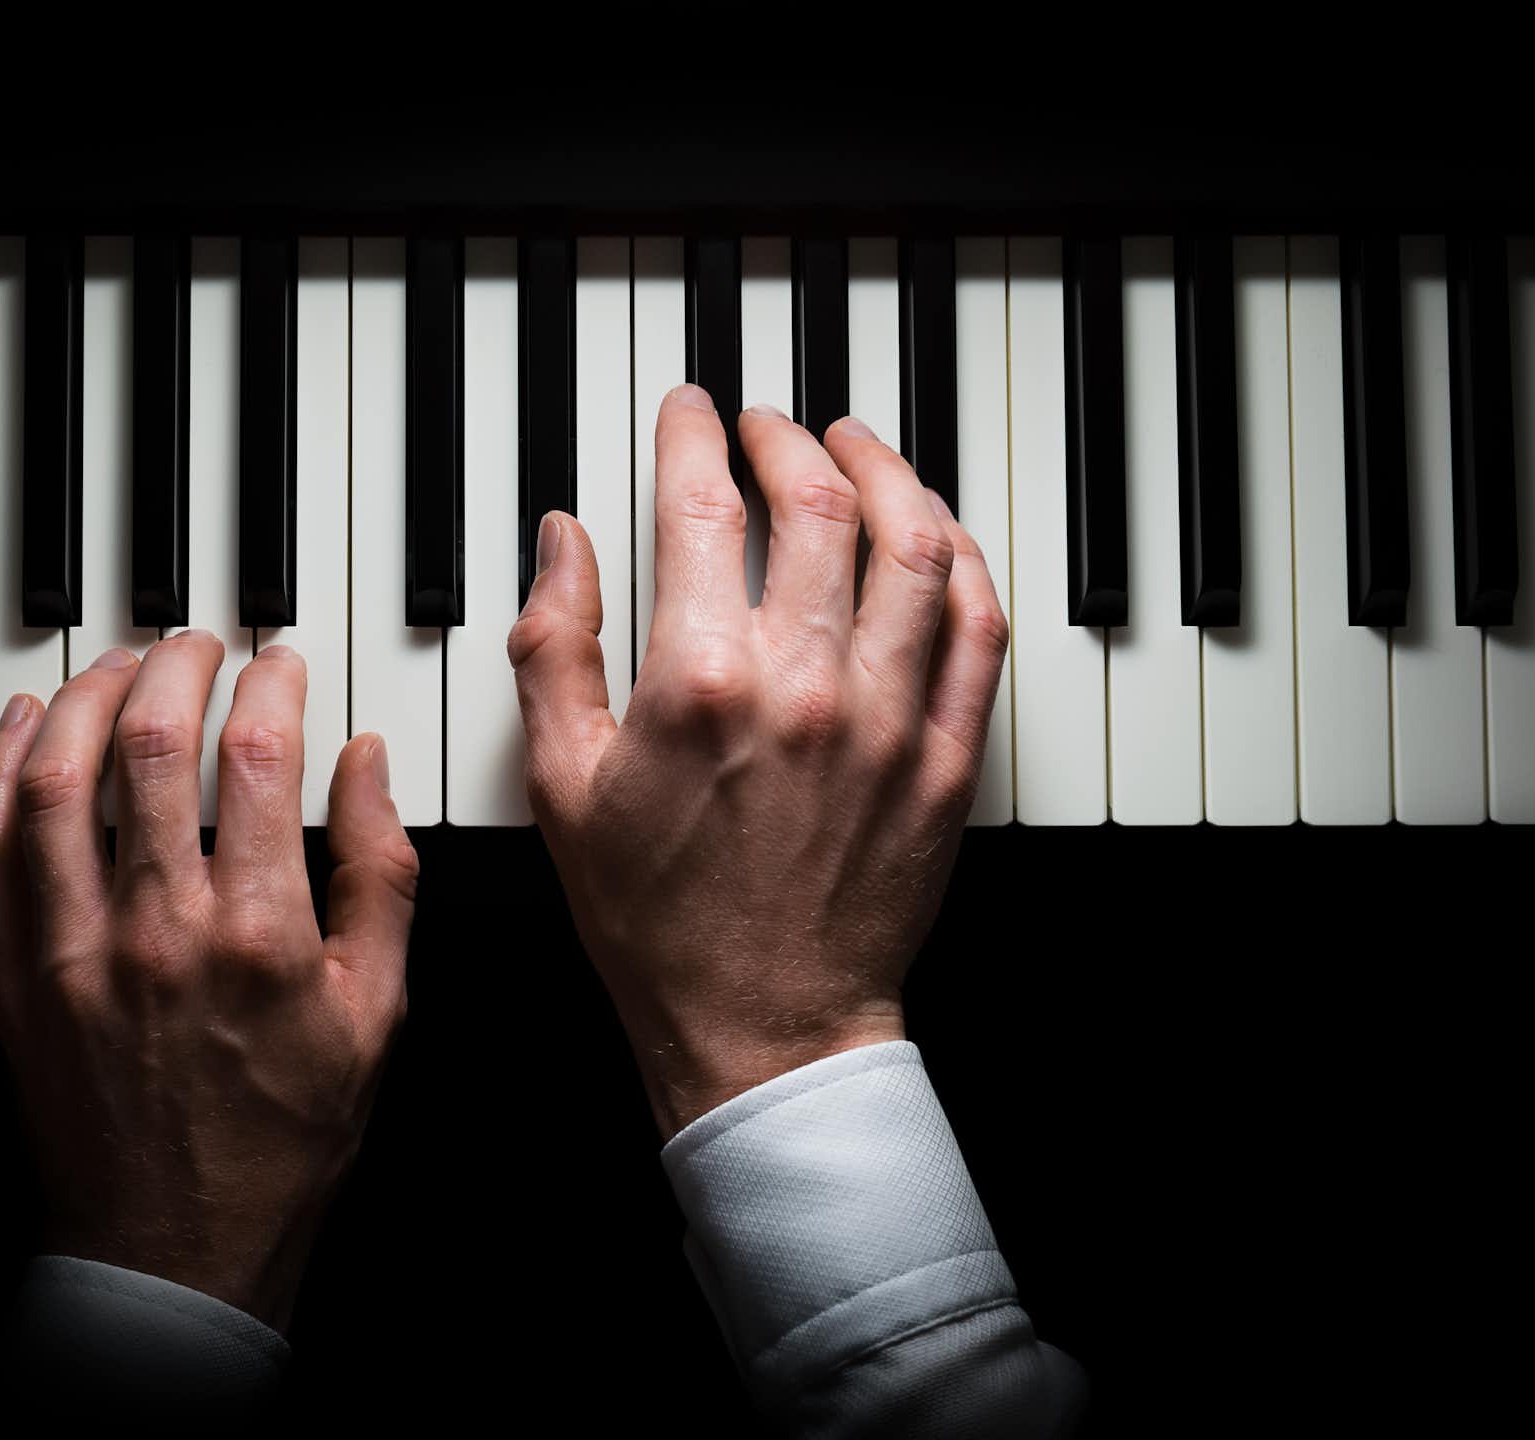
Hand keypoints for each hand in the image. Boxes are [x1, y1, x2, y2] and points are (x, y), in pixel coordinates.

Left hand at [0, 635, 418, 1331]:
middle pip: (150, 743)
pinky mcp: (12, 973)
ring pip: (56, 776)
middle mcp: (155, 929)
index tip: (279, 665)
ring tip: (120, 664)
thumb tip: (367, 765)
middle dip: (177, 665)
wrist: (175, 1248)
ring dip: (88, 697)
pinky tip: (27, 726)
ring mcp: (71, 949)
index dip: (269, 683)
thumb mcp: (376, 1013)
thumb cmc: (281, 1142)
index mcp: (256, 936)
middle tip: (198, 645)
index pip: (257, 754)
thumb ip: (381, 877)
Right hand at [509, 388, 1008, 1137]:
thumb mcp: (563, 784)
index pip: (704, 508)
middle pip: (822, 504)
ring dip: (888, 473)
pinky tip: (933, 537)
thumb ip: (555, 646)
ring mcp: (890, 720)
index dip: (694, 437)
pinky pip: (978, 628)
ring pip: (917, 546)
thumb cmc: (658, 921)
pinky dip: (959, 561)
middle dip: (791, 438)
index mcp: (704, 685)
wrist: (763, 1025)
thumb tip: (561, 540)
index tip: (690, 414)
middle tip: (769, 426)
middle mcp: (807, 686)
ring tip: (857, 447)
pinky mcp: (948, 758)